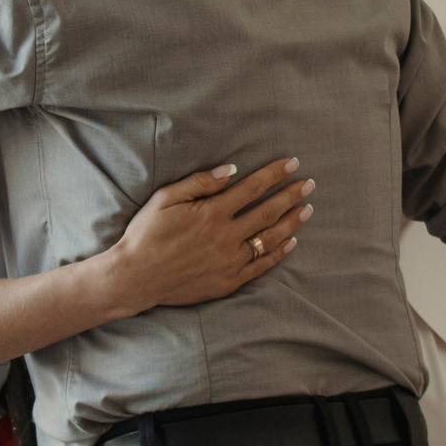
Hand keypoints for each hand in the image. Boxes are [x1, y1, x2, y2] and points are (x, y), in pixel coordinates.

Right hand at [103, 158, 311, 313]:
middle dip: (291, 196)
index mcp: (212, 213)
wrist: (136, 277)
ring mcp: (229, 261)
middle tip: (309, 184)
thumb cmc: (146, 234)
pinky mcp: (228, 281)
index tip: (292, 164)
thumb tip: (231, 170)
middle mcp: (226, 236)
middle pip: (268, 211)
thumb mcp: (165, 199)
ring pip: (269, 238)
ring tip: (307, 209)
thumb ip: (200, 183)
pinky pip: (261, 266)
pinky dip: (278, 253)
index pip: (252, 188)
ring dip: (291, 222)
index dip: (274, 174)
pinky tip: (291, 242)